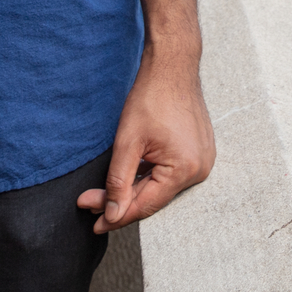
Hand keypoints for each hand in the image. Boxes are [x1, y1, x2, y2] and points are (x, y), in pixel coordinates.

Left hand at [79, 53, 213, 231]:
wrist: (173, 66)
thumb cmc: (151, 98)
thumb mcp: (128, 142)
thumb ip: (119, 182)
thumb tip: (112, 215)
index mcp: (185, 170)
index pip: (145, 205)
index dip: (116, 216)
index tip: (93, 224)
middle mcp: (200, 170)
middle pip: (153, 198)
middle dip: (120, 201)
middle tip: (88, 203)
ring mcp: (202, 161)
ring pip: (161, 187)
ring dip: (133, 189)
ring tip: (104, 192)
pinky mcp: (200, 152)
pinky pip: (170, 174)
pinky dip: (149, 177)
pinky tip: (129, 177)